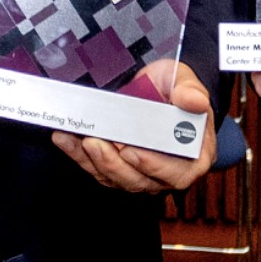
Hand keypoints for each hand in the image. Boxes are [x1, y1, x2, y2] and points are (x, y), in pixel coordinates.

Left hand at [54, 61, 219, 193]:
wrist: (159, 89)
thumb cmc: (176, 88)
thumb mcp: (185, 80)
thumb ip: (190, 89)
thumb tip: (194, 100)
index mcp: (194, 156)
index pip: (177, 172)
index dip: (153, 165)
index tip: (130, 151)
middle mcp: (169, 172)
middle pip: (141, 180)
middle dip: (113, 164)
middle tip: (93, 143)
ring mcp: (142, 173)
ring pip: (116, 178)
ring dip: (93, 161)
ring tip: (78, 138)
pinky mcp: (118, 169)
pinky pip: (98, 168)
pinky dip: (79, 154)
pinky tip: (66, 138)